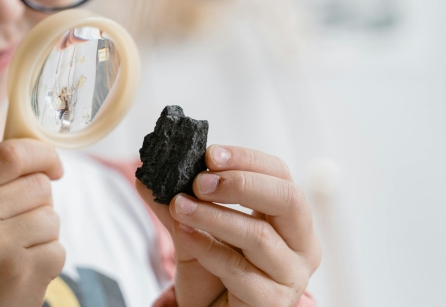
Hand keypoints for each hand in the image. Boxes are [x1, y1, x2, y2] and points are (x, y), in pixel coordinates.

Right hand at [0, 138, 65, 306]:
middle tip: (16, 233)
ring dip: (44, 237)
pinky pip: (58, 249)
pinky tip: (22, 275)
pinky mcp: (21, 271)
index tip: (53, 166)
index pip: (9, 154)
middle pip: (38, 185)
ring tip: (16, 256)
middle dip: (39, 206)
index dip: (41, 154)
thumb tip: (41, 154)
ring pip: (51, 217)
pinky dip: (48, 264)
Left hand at [137, 145, 320, 306]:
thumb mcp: (195, 229)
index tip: (209, 154)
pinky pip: (240, 271)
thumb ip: (177, 202)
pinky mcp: (273, 302)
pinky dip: (208, 248)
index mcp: (289, 217)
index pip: (279, 175)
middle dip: (240, 184)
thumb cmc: (214, 272)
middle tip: (200, 181)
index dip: (246, 160)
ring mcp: (291, 275)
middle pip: (287, 199)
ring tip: (179, 204)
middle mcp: (301, 244)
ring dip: (214, 216)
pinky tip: (184, 232)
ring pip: (258, 235)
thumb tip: (145, 174)